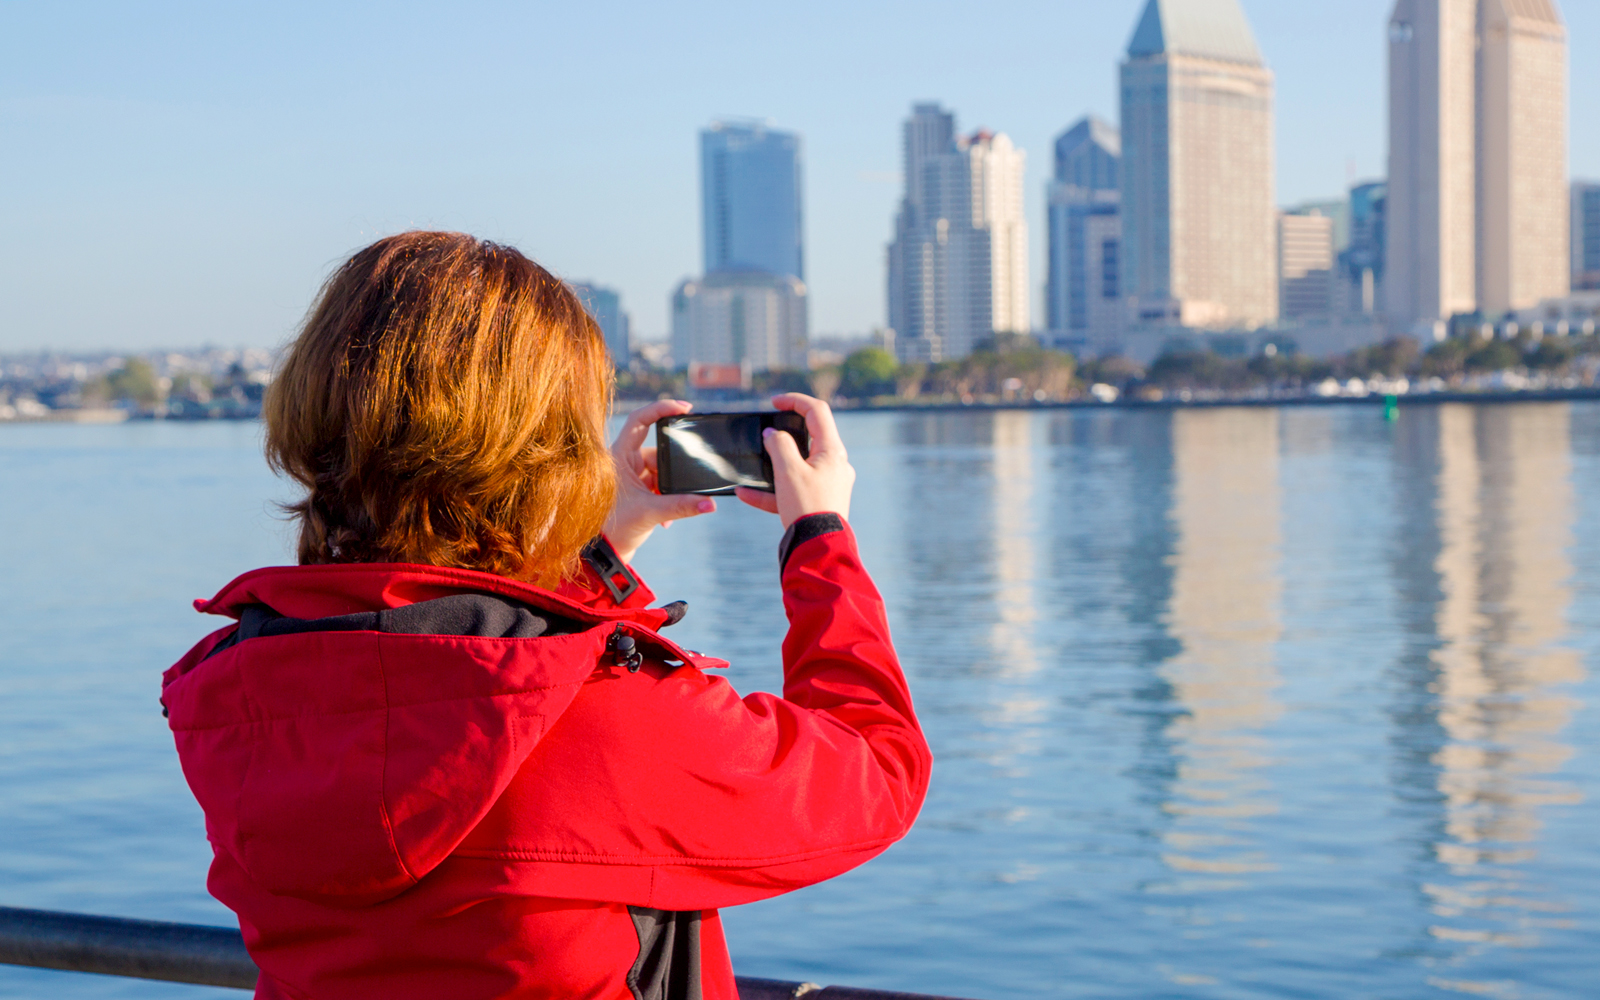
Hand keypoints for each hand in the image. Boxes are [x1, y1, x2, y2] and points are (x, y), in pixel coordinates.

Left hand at [603, 400, 716, 563]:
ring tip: (668, 512)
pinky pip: (658, 485)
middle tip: (680, 484)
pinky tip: (666, 521)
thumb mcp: (650, 514)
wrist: (603, 555)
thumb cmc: (614, 530)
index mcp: (617, 457)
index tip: (685, 408)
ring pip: (659, 470)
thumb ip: (682, 506)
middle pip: (657, 450)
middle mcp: (622, 462)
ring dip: (669, 489)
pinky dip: (666, 499)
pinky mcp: (636, 490)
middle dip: (672, 469)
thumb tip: (710, 503)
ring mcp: (629, 476)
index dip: (661, 408)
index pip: (639, 420)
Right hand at [735, 393, 854, 527]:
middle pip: (809, 438)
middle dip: (783, 435)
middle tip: (765, 433)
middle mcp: (834, 465)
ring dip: (773, 466)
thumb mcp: (788, 471)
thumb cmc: (806, 507)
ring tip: (752, 467)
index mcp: (832, 452)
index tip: (774, 402)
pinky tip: (746, 495)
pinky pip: (793, 490)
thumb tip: (773, 434)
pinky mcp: (819, 502)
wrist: (818, 549)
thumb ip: (779, 445)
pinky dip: (773, 490)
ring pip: (798, 466)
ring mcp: (828, 485)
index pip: (817, 412)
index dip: (795, 401)